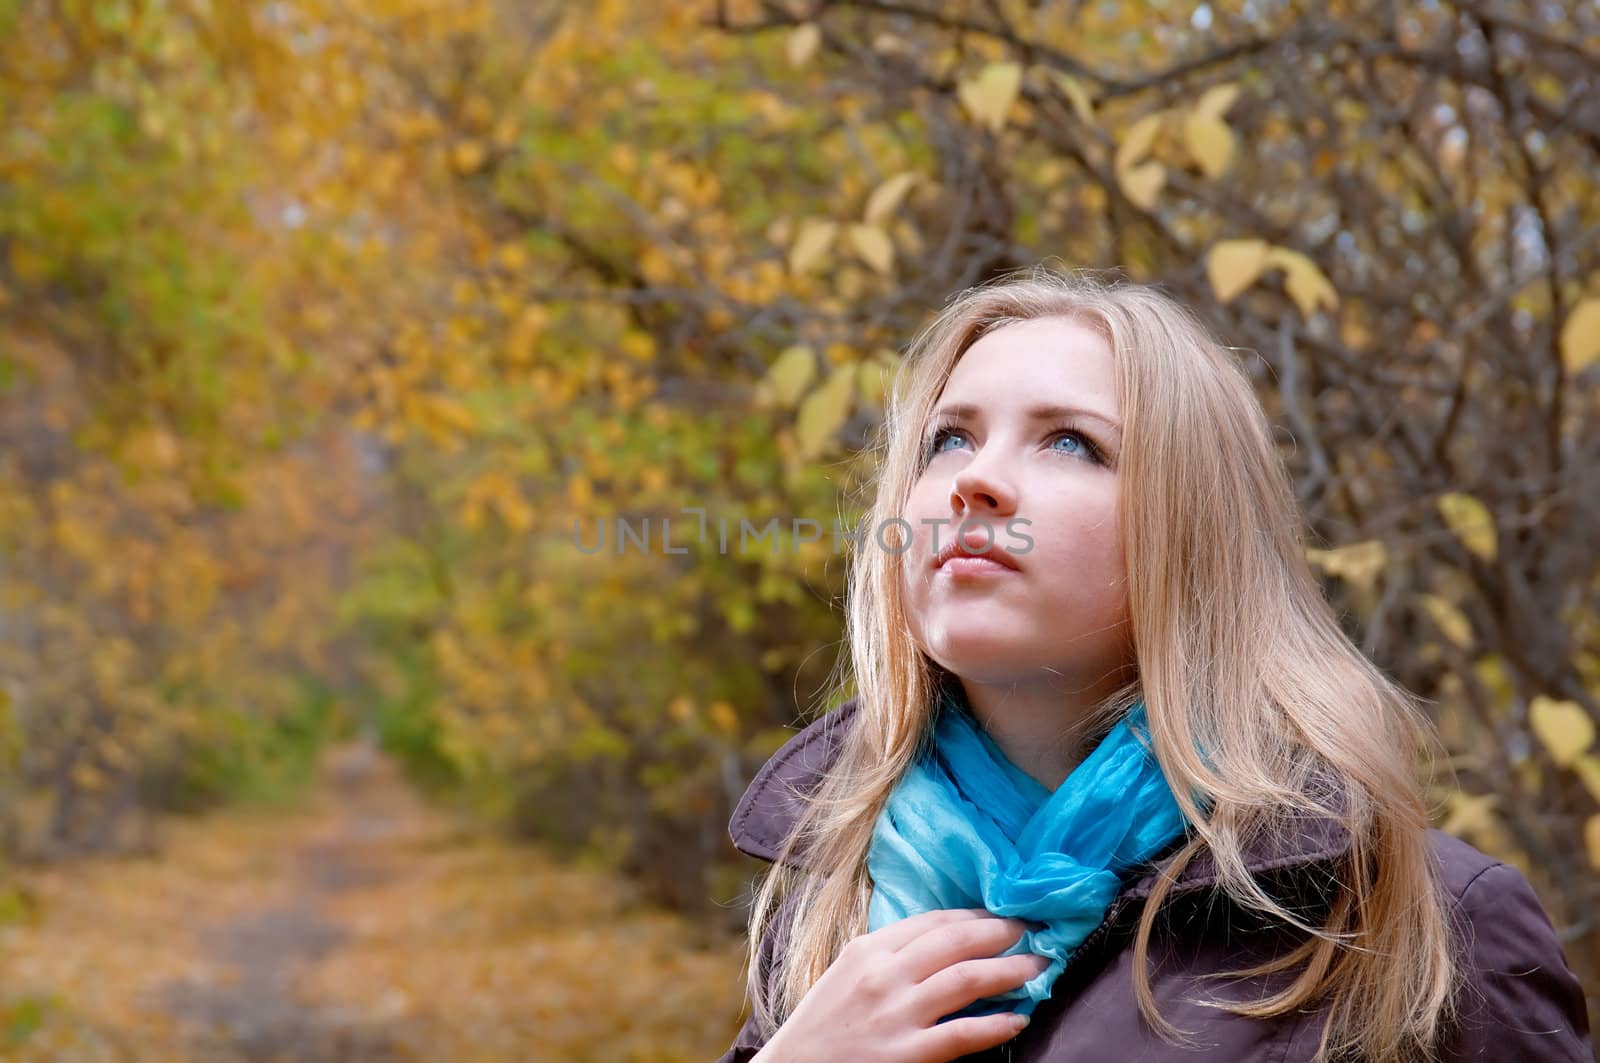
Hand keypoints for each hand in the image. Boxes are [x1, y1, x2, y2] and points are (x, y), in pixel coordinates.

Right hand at [752, 907, 1046, 1062]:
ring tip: (1039, 967)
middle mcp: (884, 975)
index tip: (1002, 915)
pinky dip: (997, 1024)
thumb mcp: (846, 975)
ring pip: (967, 979)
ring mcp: (897, 1014)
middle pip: (956, 941)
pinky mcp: (908, 1054)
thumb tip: (939, 942)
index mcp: (867, 950)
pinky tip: (1018, 1019)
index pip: (932, 921)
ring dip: (1010, 970)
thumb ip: (886, 956)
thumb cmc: (822, 1027)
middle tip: (1032, 929)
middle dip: (1001, 932)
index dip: (975, 915)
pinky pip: (964, 1033)